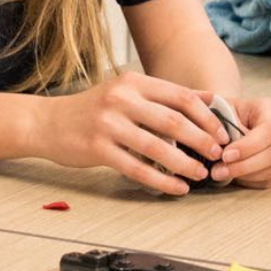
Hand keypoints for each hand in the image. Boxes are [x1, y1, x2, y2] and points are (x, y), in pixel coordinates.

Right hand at [38, 73, 230, 194]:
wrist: (48, 123)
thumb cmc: (93, 110)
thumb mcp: (126, 93)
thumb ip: (163, 97)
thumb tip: (209, 102)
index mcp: (134, 82)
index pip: (181, 96)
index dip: (206, 117)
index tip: (222, 134)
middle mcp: (122, 98)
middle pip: (173, 121)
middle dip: (201, 140)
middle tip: (217, 156)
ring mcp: (108, 123)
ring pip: (157, 147)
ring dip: (184, 164)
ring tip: (200, 174)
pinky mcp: (97, 148)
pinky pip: (137, 168)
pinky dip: (161, 180)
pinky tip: (176, 188)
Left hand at [212, 96, 270, 187]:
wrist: (230, 120)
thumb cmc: (225, 112)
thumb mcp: (221, 109)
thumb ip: (224, 124)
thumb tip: (221, 146)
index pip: (269, 129)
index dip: (248, 146)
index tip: (225, 155)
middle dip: (244, 165)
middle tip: (218, 170)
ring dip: (244, 174)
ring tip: (219, 174)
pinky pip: (268, 178)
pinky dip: (248, 180)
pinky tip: (231, 176)